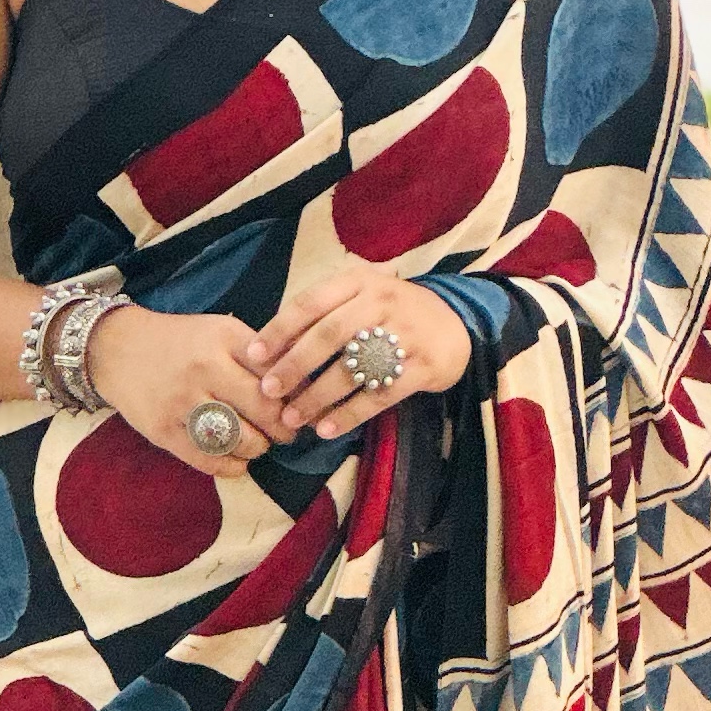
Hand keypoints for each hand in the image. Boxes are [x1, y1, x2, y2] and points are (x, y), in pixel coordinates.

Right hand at [80, 300, 296, 475]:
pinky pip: (209, 459)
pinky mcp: (163, 430)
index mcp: (224, 339)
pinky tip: (238, 461)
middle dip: (283, 428)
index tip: (301, 408)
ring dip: (258, 448)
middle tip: (287, 433)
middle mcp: (203, 369)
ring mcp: (181, 402)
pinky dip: (232, 466)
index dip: (295, 398)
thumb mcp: (221, 331)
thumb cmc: (181, 342)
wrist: (117, 348)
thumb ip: (260, 355)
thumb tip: (305, 385)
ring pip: (239, 439)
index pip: (275, 376)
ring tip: (259, 444)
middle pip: (263, 411)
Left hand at [246, 269, 470, 440]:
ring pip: (352, 368)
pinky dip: (350, 414)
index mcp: (359, 282)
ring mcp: (405, 334)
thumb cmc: (393, 314)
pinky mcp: (424, 366)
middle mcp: (381, 302)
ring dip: (317, 396)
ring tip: (293, 418)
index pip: (310, 303)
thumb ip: (323, 315)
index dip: (279, 330)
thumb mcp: (362, 298)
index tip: (253, 356)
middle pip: (328, 335)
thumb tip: (271, 350)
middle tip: (269, 391)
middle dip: (294, 366)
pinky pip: (379, 395)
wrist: (457, 324)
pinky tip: (327, 429)